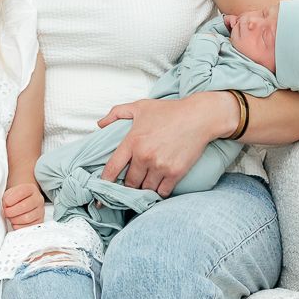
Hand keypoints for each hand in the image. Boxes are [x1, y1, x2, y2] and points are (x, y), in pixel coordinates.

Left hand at [3, 178, 45, 228]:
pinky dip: (19, 226)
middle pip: (24, 206)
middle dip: (11, 211)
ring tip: (10, 218)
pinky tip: (16, 223)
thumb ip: (6, 197)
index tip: (5, 203)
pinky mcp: (39, 222)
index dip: (10, 199)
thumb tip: (5, 207)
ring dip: (14, 219)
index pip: (21, 192)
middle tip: (6, 212)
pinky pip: (28, 227)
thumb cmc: (16, 198)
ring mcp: (40, 211)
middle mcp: (38, 199)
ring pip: (26, 218)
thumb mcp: (10, 193)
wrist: (25, 202)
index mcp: (31, 189)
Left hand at [96, 93, 233, 194]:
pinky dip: (159, 191)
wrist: (198, 116)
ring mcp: (160, 166)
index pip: (112, 168)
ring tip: (145, 185)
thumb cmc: (170, 111)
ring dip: (145, 189)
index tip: (101, 191)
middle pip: (130, 183)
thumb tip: (100, 124)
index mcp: (133, 141)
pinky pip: (162, 192)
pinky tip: (159, 186)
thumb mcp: (140, 106)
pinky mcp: (175, 172)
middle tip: (131, 185)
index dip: (104, 182)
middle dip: (129, 186)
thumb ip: (117, 113)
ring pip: (146, 189)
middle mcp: (144, 156)